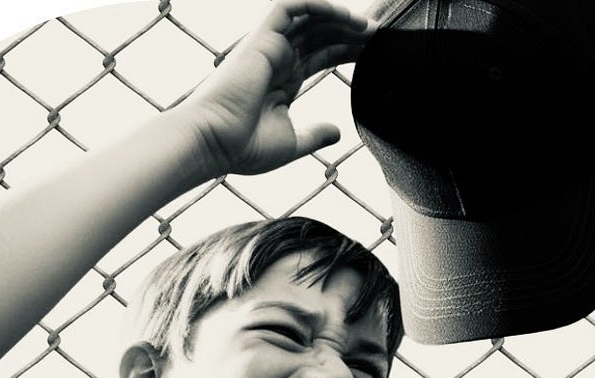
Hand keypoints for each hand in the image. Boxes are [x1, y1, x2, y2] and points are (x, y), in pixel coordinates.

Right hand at [178, 0, 372, 176]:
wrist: (213, 143)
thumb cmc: (242, 147)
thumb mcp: (292, 143)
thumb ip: (315, 134)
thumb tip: (337, 132)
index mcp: (283, 80)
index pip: (321, 54)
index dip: (348, 50)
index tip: (375, 54)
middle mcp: (277, 59)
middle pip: (320, 33)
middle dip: (351, 32)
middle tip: (380, 36)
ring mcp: (270, 46)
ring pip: (310, 16)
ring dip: (341, 17)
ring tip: (370, 28)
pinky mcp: (262, 37)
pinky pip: (292, 6)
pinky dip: (319, 5)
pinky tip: (346, 17)